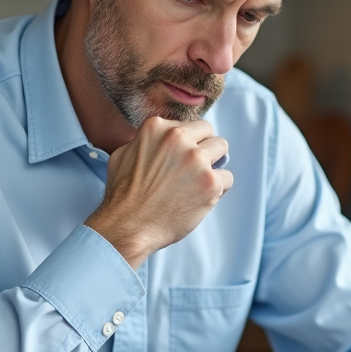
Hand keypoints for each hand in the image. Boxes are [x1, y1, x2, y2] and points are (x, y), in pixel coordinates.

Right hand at [85, 117, 231, 268]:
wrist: (128, 226)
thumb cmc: (122, 195)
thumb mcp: (122, 154)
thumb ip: (143, 141)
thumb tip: (159, 140)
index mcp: (157, 127)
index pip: (186, 125)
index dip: (186, 142)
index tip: (181, 157)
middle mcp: (178, 138)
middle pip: (207, 131)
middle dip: (203, 147)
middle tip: (194, 167)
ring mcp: (196, 160)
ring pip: (222, 148)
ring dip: (213, 163)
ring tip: (200, 180)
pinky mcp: (210, 182)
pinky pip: (228, 177)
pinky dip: (219, 188)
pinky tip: (203, 197)